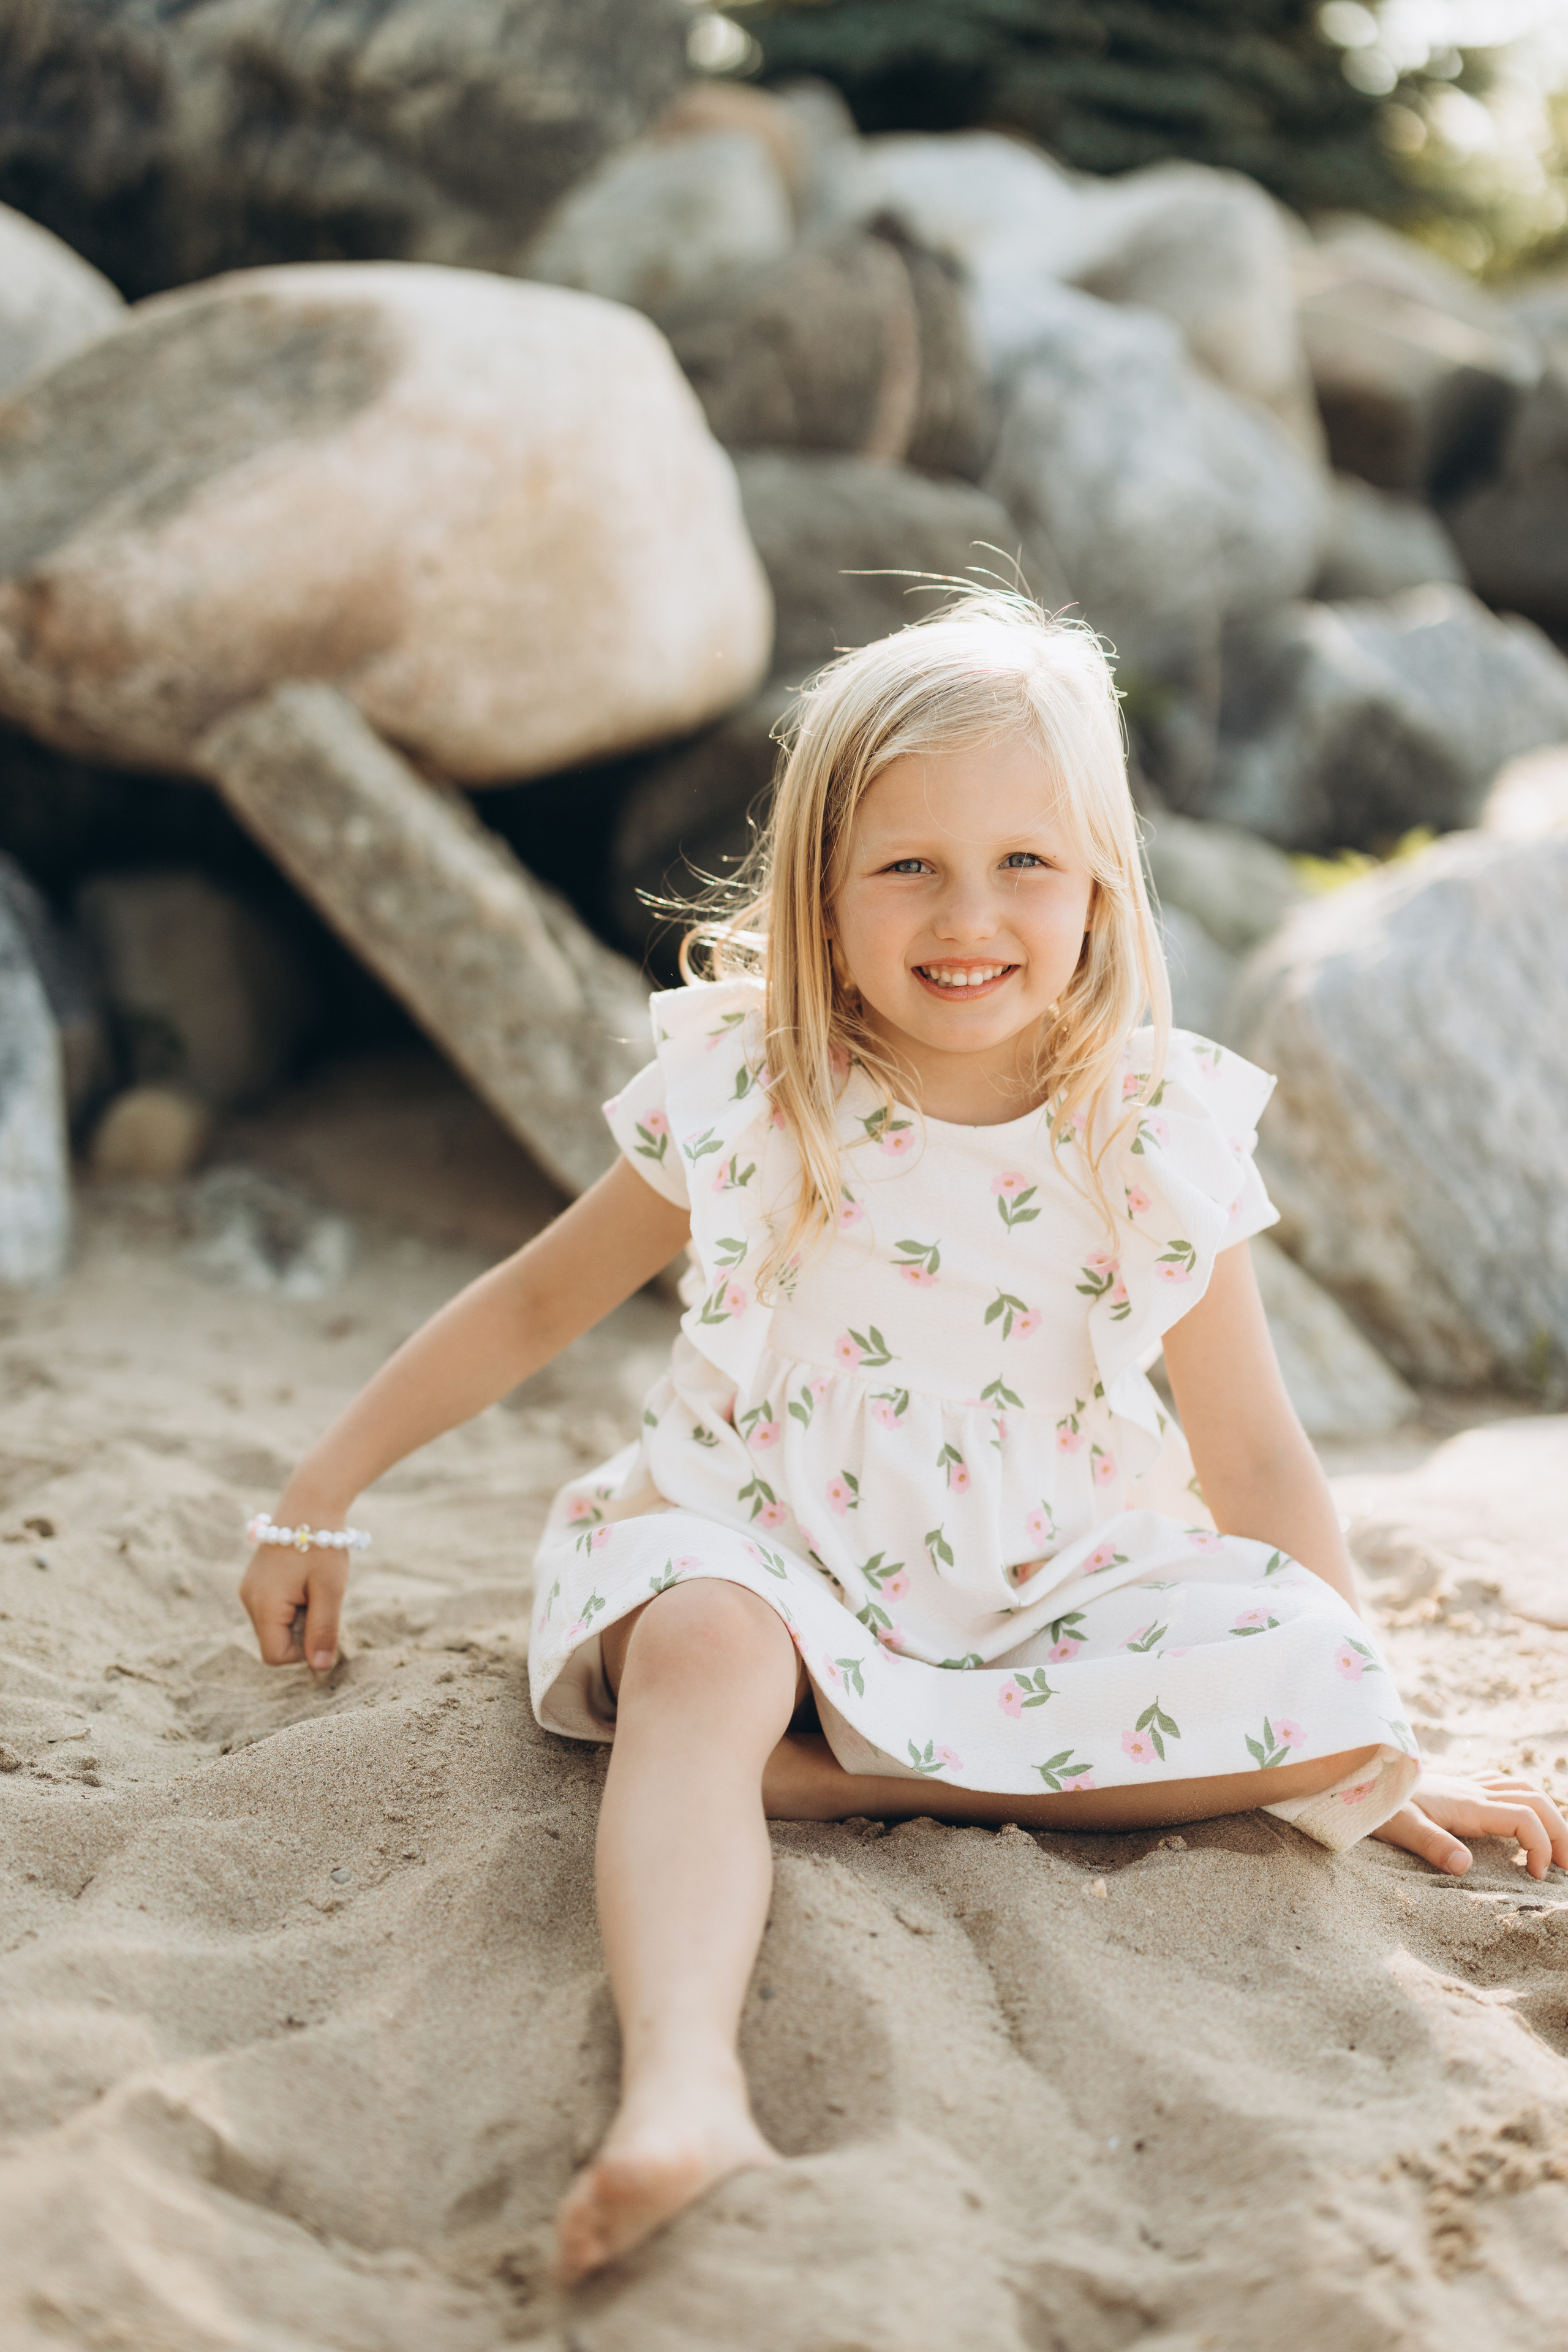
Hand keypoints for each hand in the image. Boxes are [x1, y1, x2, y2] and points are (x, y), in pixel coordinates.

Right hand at [238, 1522, 349, 1671]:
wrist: (310, 1503)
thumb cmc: (322, 1546)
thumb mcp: (330, 1590)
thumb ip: (323, 1630)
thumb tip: (320, 1668)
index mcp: (263, 1605)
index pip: (275, 1656)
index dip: (304, 1650)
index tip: (323, 1622)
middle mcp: (248, 1600)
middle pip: (275, 1642)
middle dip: (302, 1631)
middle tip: (320, 1599)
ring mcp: (249, 1590)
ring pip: (275, 1626)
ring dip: (299, 1617)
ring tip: (312, 1587)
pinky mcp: (255, 1583)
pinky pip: (274, 1610)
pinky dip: (293, 1604)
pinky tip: (305, 1581)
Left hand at [1372, 1771, 1567, 1879]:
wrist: (1359, 1775)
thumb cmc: (1377, 1805)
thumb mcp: (1400, 1828)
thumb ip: (1432, 1845)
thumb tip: (1465, 1867)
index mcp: (1467, 1803)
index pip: (1524, 1817)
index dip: (1540, 1845)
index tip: (1534, 1876)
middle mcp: (1474, 1790)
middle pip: (1535, 1800)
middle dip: (1560, 1831)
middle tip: (1566, 1867)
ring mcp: (1468, 1784)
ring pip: (1524, 1788)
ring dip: (1548, 1814)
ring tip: (1558, 1848)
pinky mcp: (1459, 1785)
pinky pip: (1505, 1784)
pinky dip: (1526, 1800)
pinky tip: (1524, 1818)